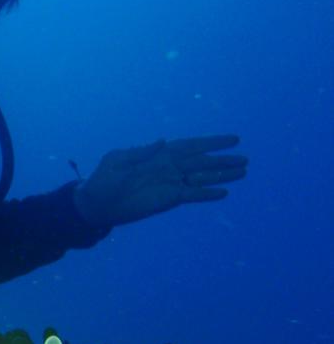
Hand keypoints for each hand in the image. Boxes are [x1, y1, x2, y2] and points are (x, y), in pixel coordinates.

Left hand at [73, 135, 247, 228]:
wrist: (98, 204)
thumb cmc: (104, 179)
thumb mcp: (118, 161)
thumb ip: (141, 152)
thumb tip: (163, 142)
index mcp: (159, 153)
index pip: (191, 145)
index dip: (212, 142)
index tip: (233, 139)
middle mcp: (170, 167)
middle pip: (203, 162)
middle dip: (224, 161)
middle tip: (245, 159)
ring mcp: (171, 183)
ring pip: (202, 178)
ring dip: (222, 176)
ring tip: (242, 172)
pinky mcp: (169, 200)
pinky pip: (192, 195)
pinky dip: (207, 194)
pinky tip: (223, 193)